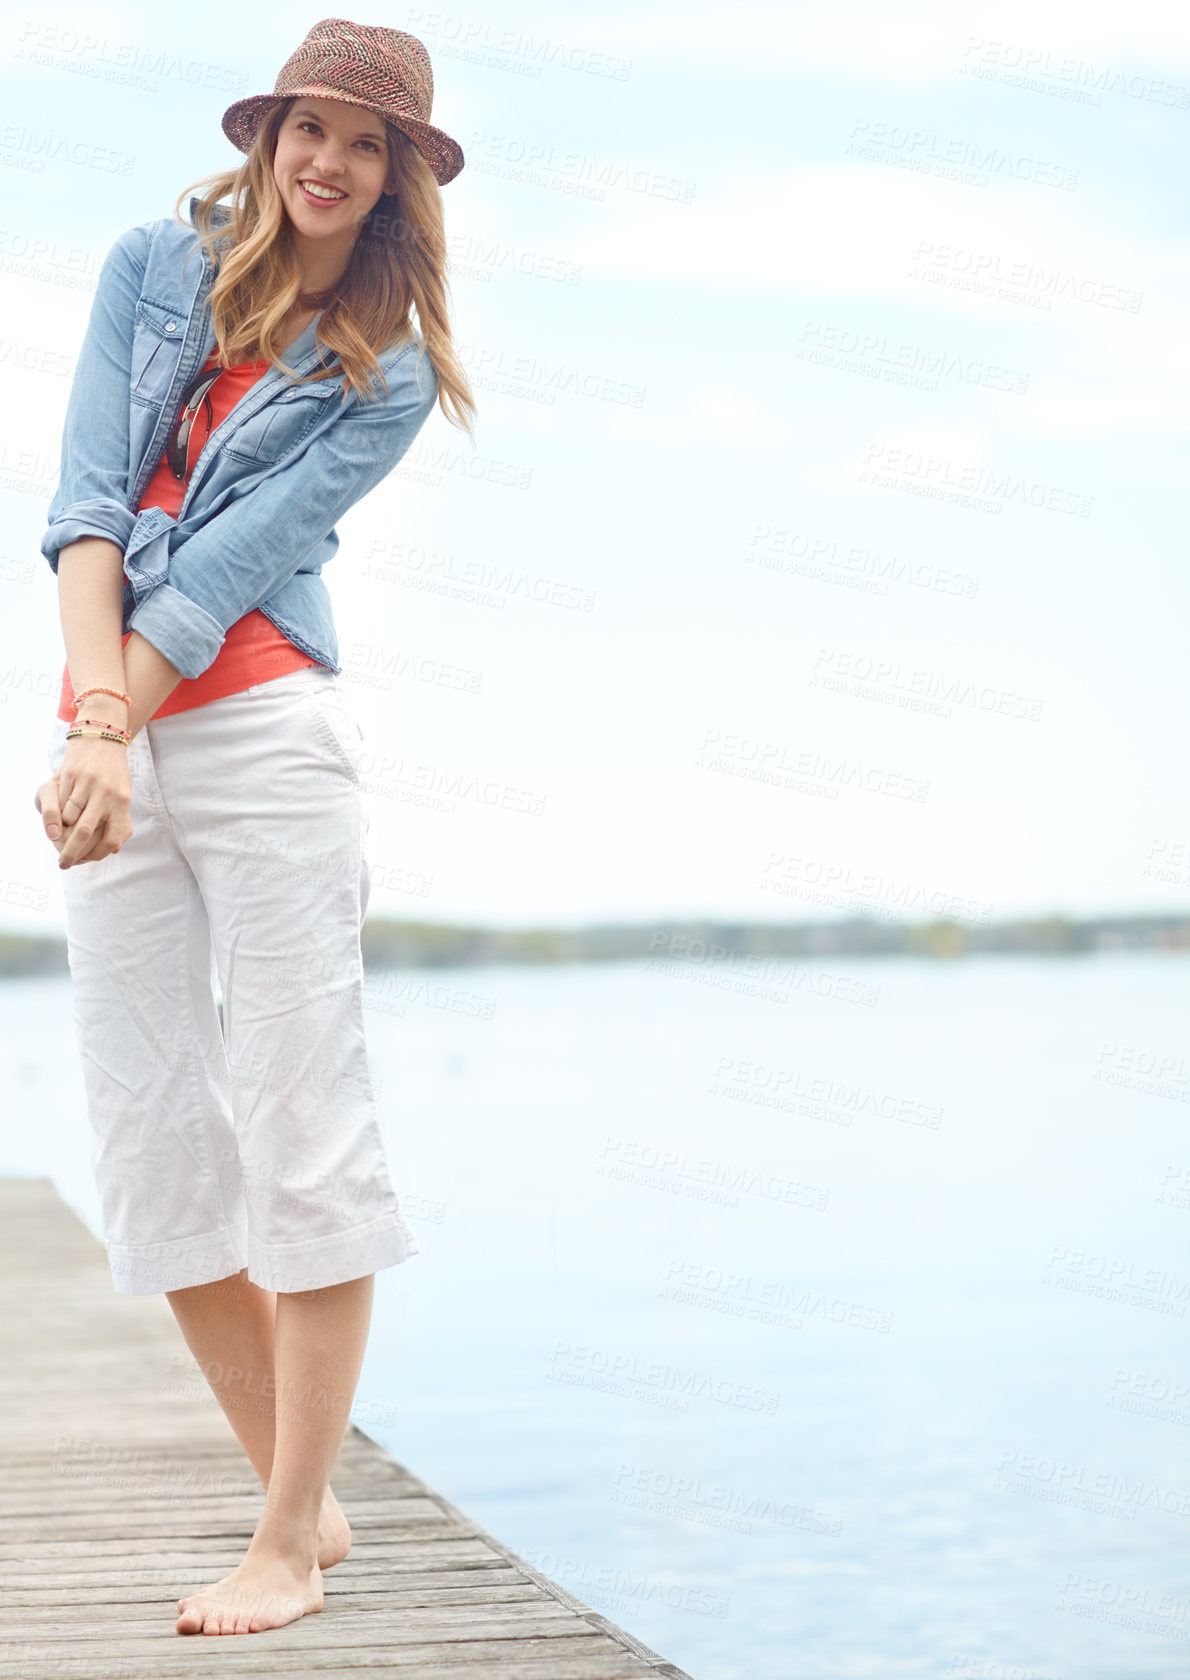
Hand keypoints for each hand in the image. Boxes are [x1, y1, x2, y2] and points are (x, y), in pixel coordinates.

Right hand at [36, 738, 133, 866]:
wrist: (101, 740)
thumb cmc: (113, 774)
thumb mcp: (123, 795)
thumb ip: (120, 821)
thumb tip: (115, 849)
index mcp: (122, 802)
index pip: (112, 838)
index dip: (98, 854)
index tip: (87, 860)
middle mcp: (105, 794)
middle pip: (84, 833)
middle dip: (72, 853)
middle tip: (64, 863)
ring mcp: (86, 784)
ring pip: (68, 819)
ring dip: (63, 830)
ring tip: (62, 832)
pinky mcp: (70, 775)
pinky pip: (58, 803)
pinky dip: (57, 813)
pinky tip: (59, 814)